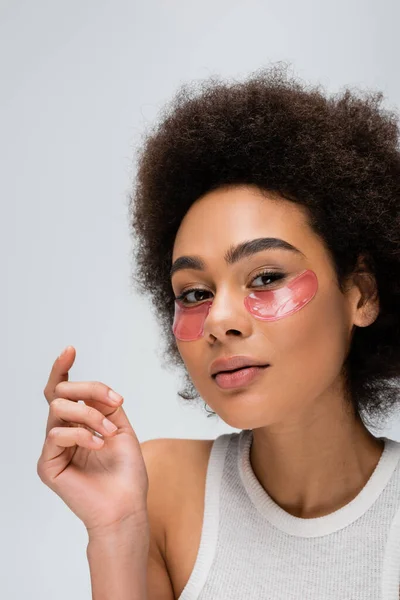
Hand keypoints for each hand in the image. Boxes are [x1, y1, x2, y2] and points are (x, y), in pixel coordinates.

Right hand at [37, 346, 148, 538]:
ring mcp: (54, 448)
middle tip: (115, 403)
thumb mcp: (121, 427)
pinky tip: (97, 445)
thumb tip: (92, 388)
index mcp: (79, 423)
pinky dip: (81, 434)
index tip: (70, 350)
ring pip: (58, 408)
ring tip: (108, 432)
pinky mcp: (48, 465)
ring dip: (90, 414)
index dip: (62, 368)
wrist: (126, 506)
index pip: (63, 391)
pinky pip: (57, 434)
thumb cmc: (126, 473)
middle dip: (90, 390)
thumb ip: (105, 405)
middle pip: (60, 392)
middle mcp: (63, 432)